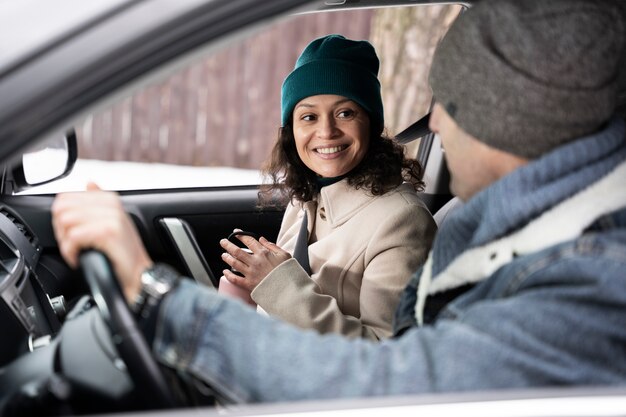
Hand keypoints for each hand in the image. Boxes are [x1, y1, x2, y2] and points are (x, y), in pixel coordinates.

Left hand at [51, 182, 152, 302]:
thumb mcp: (112, 221)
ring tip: (78, 251)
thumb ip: (99, 202)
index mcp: (109, 199)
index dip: (61, 219)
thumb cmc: (122, 252)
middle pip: (62, 209)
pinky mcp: (109, 231)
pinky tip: (80, 258)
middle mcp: (111, 204)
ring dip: (66, 243)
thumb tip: (89, 183)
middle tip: (74, 245)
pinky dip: (71, 252)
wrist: (138, 274)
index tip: (72, 234)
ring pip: (66, 222)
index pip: (65, 198)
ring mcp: (111, 217)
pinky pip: (74, 237)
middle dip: (61, 230)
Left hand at [219, 231, 290, 291]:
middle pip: (237, 251)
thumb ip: (272, 246)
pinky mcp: (249, 284)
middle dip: (228, 245)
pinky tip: (224, 272)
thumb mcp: (284, 254)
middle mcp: (255, 262)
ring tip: (223, 255)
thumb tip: (262, 239)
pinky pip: (235, 279)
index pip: (248, 241)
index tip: (236, 232)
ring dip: (227, 258)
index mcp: (263, 253)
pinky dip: (228, 275)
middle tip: (223, 242)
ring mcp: (251, 273)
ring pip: (234, 263)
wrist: (288, 289)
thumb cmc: (288, 272)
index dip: (241, 235)